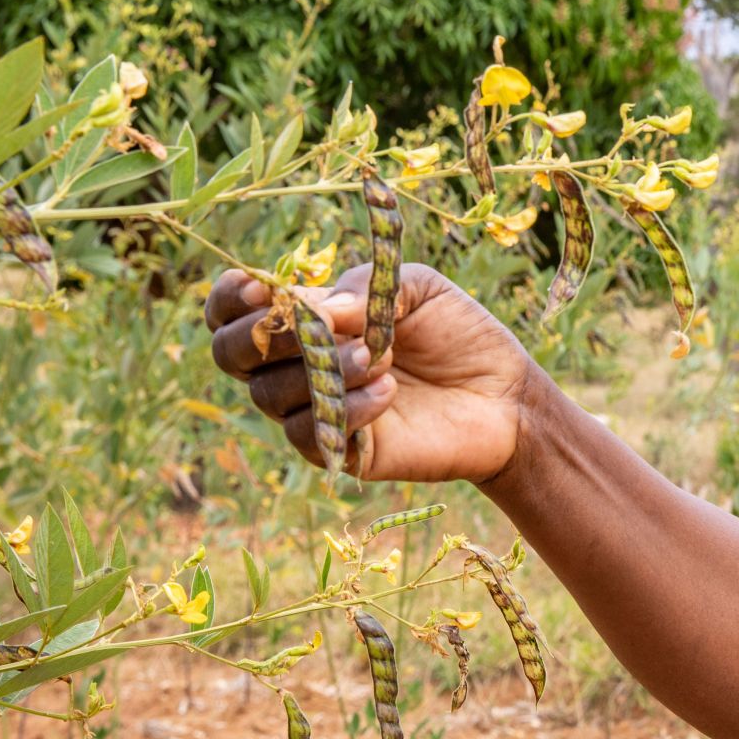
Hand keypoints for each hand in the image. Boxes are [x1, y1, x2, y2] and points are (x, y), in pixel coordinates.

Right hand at [204, 262, 539, 482]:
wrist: (507, 396)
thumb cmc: (460, 335)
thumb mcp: (416, 289)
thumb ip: (361, 289)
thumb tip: (311, 309)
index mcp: (307, 319)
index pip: (235, 311)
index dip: (231, 298)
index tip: (261, 288)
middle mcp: (299, 366)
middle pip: (231, 355)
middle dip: (263, 337)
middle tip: (316, 327)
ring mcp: (316, 410)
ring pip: (270, 394)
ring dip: (321, 369)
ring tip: (379, 357)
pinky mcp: (341, 451)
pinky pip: (308, 434)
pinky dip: (345, 408)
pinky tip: (389, 390)